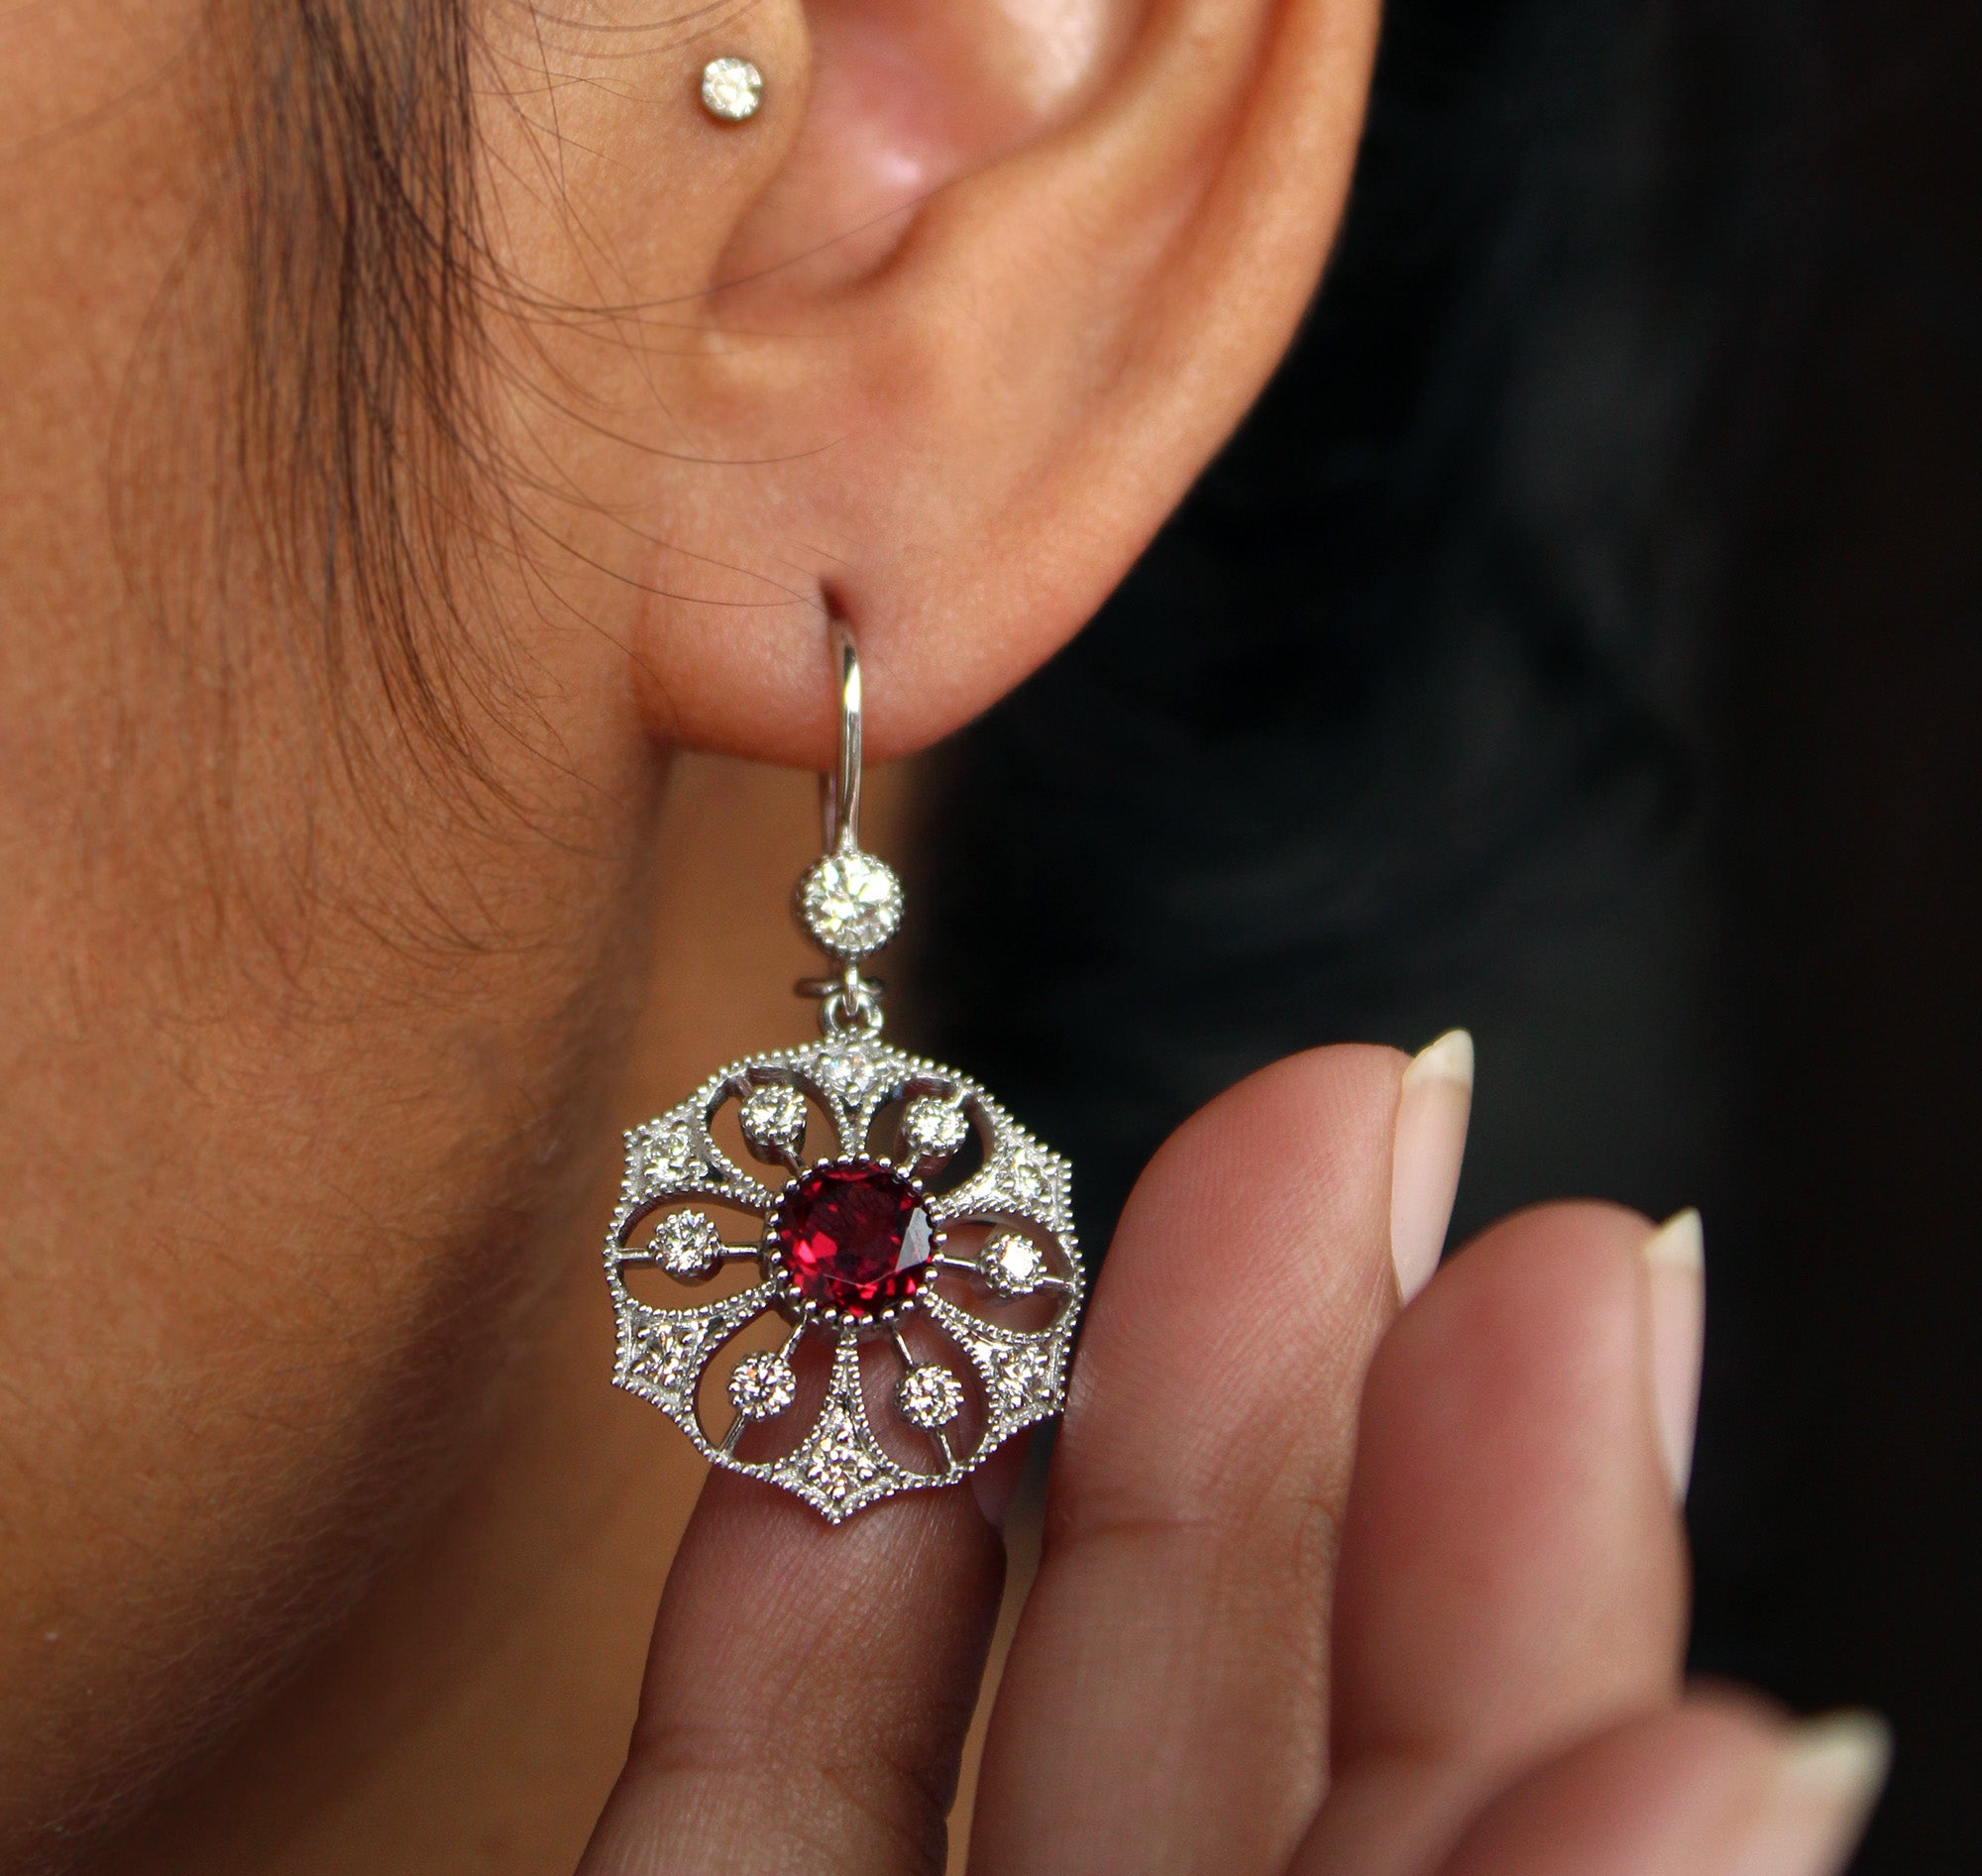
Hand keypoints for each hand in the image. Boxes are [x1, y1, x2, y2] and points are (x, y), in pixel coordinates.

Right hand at [575, 1046, 1886, 1875]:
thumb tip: (1759, 1742)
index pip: (1516, 1857)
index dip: (1542, 1587)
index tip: (1569, 1274)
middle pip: (1275, 1753)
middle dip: (1302, 1416)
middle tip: (1364, 1104)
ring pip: (1021, 1754)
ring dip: (1043, 1436)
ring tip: (1086, 1183)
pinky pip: (732, 1835)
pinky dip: (775, 1608)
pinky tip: (820, 1386)